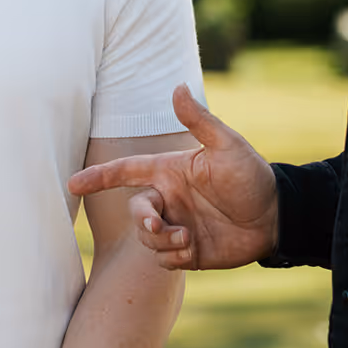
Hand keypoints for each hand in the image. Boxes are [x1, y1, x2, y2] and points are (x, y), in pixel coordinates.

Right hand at [67, 84, 277, 269]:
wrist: (275, 216)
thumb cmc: (251, 176)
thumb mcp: (227, 146)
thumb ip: (199, 121)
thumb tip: (176, 87)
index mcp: (171, 172)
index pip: (126, 171)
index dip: (98, 177)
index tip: (72, 183)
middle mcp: (169, 199)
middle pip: (134, 210)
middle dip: (141, 219)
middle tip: (158, 224)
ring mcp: (177, 226)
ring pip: (146, 238)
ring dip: (162, 240)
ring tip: (189, 238)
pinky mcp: (187, 253)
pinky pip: (163, 261)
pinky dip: (173, 258)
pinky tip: (194, 250)